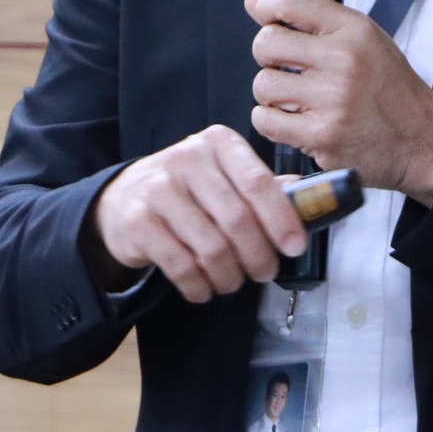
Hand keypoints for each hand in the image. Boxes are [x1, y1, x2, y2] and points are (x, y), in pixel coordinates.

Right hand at [89, 125, 307, 302]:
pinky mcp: (138, 221)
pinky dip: (200, 287)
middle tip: (264, 272)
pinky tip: (204, 288)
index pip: (258, 183)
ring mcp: (159, 189)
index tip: (294, 247)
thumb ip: (262, 187)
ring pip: (212, 248)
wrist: (122, 198)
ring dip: (230, 276)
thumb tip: (309, 201)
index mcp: (218, 143)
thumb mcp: (223, 175)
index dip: (282, 219)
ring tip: (233, 281)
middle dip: (259, 256)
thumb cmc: (187, 190)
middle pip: (238, 220)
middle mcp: (187, 159)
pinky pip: (182, 266)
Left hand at [245, 0, 432, 205]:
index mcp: (354, 31)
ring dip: (272, 94)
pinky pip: (266, 121)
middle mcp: (343, 61)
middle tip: (287, 67)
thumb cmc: (390, 89)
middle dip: (268, 56)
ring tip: (297, 98)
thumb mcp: (362, 39)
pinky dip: (272, 121)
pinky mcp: (321, 136)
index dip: (267, 5)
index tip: (266, 15)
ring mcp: (331, 100)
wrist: (421, 141)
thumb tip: (253, 0)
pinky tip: (294, 120)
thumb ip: (309, 17)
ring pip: (263, 84)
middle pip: (266, 43)